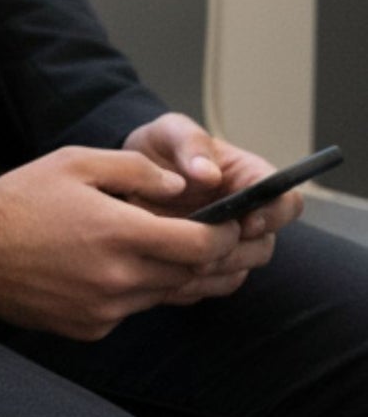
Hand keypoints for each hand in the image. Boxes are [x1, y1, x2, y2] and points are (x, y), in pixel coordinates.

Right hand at [0, 145, 242, 339]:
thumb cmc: (21, 199)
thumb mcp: (74, 162)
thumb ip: (134, 170)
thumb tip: (180, 187)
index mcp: (119, 233)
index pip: (200, 245)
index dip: (225, 235)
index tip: (229, 223)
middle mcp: (120, 278)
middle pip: (190, 275)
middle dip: (205, 255)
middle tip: (204, 235)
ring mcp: (106, 310)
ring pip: (164, 295)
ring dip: (171, 273)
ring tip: (158, 248)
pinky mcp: (92, 327)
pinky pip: (131, 311)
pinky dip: (135, 291)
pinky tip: (112, 268)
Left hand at [124, 112, 299, 297]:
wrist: (129, 174)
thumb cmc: (161, 147)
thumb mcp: (170, 131)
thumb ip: (191, 144)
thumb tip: (208, 173)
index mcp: (251, 179)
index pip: (287, 201)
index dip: (274, 215)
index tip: (247, 222)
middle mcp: (249, 216)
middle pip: (264, 245)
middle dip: (236, 252)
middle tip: (203, 251)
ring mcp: (230, 244)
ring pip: (240, 270)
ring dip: (215, 270)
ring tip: (181, 262)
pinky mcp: (209, 265)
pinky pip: (213, 284)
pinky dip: (195, 283)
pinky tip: (167, 272)